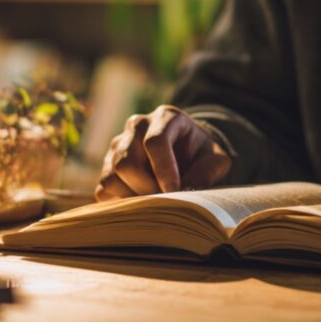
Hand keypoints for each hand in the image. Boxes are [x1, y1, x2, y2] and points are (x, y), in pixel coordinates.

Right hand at [95, 105, 231, 200]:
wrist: (187, 153)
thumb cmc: (202, 155)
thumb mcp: (216, 160)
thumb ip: (208, 172)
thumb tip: (187, 192)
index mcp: (166, 117)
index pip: (155, 142)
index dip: (164, 171)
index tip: (176, 193)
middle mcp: (137, 125)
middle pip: (128, 162)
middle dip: (147, 189)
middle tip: (166, 204)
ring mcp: (119, 144)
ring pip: (112, 176)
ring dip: (133, 197)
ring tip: (155, 204)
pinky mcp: (108, 164)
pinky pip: (104, 187)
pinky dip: (120, 201)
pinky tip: (140, 204)